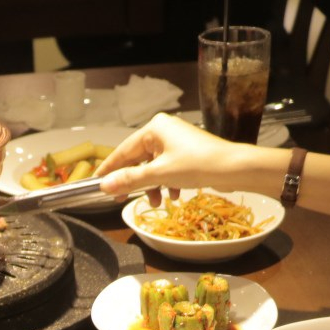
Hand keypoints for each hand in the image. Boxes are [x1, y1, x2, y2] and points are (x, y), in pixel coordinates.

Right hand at [96, 113, 262, 204]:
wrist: (234, 168)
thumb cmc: (196, 165)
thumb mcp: (159, 174)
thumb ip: (129, 180)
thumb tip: (105, 186)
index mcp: (154, 128)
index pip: (123, 150)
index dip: (109, 169)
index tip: (95, 183)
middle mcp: (163, 130)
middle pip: (138, 159)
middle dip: (133, 181)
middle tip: (120, 200)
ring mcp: (176, 141)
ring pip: (153, 166)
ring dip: (151, 185)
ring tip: (154, 201)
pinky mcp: (187, 152)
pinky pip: (167, 168)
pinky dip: (166, 182)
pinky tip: (173, 195)